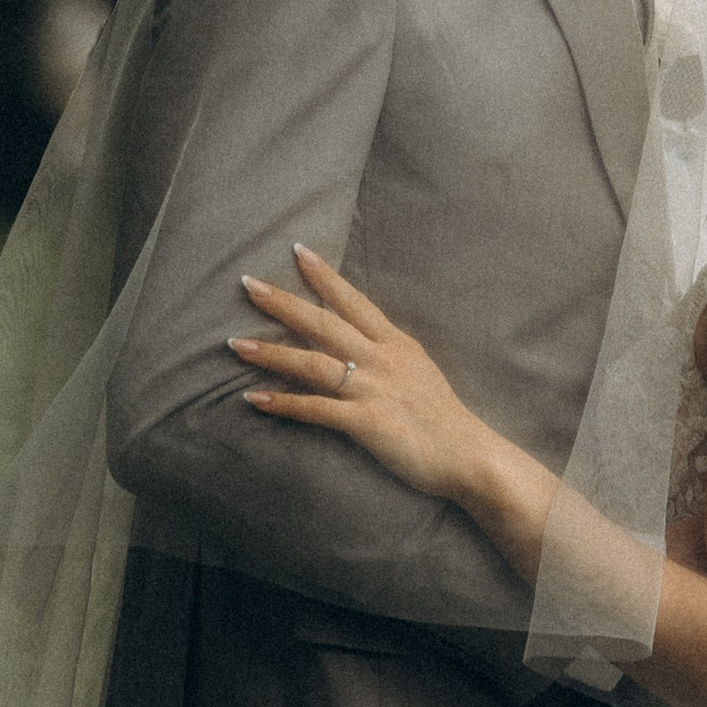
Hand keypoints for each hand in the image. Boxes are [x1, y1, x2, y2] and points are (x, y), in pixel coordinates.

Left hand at [232, 247, 486, 501]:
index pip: (354, 300)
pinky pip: (316, 409)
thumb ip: (389, 353)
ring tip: (236, 343)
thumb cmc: (444, 418)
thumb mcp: (419, 370)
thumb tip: (360, 344)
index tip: (298, 251)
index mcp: (396, 343)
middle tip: (249, 284)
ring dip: (271, 353)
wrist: (469, 455)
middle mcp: (382, 359)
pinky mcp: (366, 423)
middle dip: (284, 303)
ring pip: (313, 363)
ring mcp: (373, 390)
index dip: (325, 276)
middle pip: (324, 323)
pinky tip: (255, 398)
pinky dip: (283, 403)